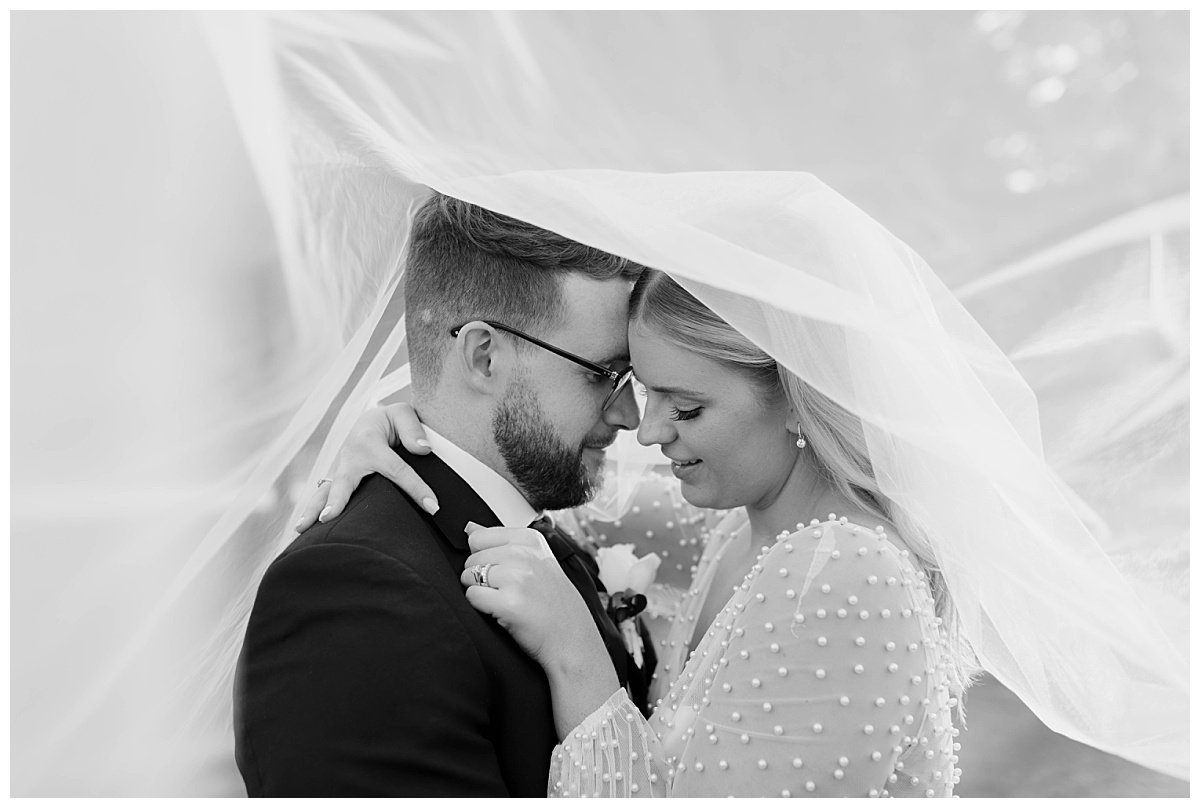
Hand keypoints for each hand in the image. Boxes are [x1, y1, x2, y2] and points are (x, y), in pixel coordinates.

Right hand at [295, 402, 438, 531]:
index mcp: (370, 442)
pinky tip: (302, 532)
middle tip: (328, 517)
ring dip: (313, 510)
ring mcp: (341, 471)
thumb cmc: (391, 420)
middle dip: (337, 500)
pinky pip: (323, 498)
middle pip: (344, 482)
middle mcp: (350, 458)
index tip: (433, 507)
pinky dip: (312, 512)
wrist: (371, 422)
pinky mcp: (337, 482)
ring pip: (324, 492)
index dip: (416, 488)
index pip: (396, 470)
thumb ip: (413, 430)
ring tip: (301, 529)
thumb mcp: (404, 413)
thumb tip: (423, 451)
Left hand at [461, 523, 620, 737]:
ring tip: (505, 601)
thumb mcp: (537, 562)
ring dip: (479, 592)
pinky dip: (481, 608)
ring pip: (469, 577)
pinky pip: (472, 597)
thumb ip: (502, 543)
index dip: (484, 557)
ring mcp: (518, 578)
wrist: (572, 640)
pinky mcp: (509, 603)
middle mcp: (525, 555)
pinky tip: (501, 612)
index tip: (505, 570)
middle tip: (507, 591)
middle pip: (472, 558)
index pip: (479, 537)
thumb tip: (469, 528)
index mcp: (531, 540)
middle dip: (480, 576)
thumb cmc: (554, 604)